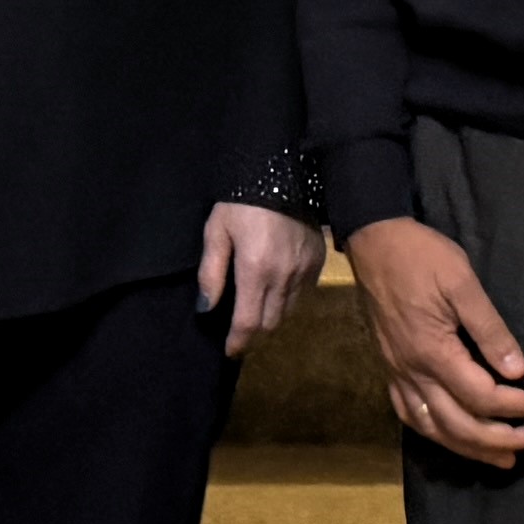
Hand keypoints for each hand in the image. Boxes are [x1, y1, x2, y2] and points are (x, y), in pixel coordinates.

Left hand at [198, 200, 323, 359]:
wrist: (279, 172)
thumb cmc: (240, 202)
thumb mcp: (216, 233)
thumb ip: (211, 273)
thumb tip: (206, 308)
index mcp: (256, 270)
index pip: (249, 322)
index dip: (238, 342)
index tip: (230, 351)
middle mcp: (284, 276)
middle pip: (271, 322)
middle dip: (254, 333)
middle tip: (240, 332)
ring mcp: (305, 270)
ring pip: (289, 311)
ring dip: (272, 317)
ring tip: (257, 311)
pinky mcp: (318, 261)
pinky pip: (304, 293)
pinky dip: (289, 299)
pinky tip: (276, 289)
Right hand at [351, 220, 523, 466]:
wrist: (374, 241)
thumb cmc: (422, 256)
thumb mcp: (462, 282)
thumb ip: (490, 329)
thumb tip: (517, 371)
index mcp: (433, 352)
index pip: (483, 397)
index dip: (520, 404)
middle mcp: (413, 372)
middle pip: (460, 426)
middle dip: (503, 440)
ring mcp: (398, 374)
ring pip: (434, 430)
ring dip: (471, 449)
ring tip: (504, 457)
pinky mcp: (390, 370)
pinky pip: (411, 416)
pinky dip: (437, 435)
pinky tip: (455, 438)